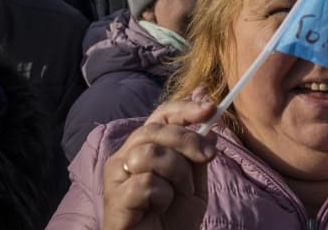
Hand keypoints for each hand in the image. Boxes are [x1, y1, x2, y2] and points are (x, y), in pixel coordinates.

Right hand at [103, 98, 217, 229]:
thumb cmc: (172, 220)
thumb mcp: (194, 186)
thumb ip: (199, 158)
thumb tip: (212, 130)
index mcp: (145, 147)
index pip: (160, 115)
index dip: (184, 108)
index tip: (211, 108)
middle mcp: (126, 155)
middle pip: (156, 129)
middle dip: (188, 140)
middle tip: (208, 156)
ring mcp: (117, 175)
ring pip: (150, 153)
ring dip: (176, 173)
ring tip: (175, 194)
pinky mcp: (115, 198)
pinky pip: (146, 183)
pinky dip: (162, 196)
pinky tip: (157, 209)